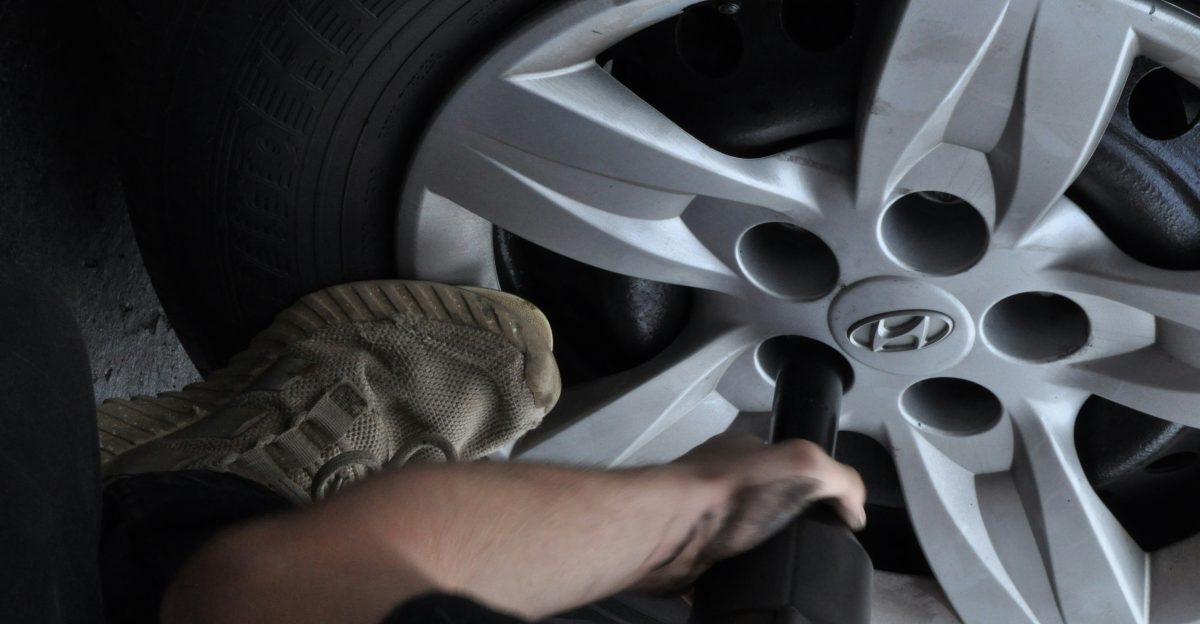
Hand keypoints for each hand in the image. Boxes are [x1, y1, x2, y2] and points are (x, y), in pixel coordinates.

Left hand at [635, 432, 866, 591]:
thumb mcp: (802, 463)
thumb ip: (838, 478)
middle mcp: (719, 481)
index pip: (787, 462)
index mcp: (743, 452)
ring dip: (763, 555)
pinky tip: (754, 589)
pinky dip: (736, 583)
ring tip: (788, 572)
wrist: (670, 531)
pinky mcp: (692, 556)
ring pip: (743, 538)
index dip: (813, 486)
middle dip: (787, 524)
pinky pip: (720, 573)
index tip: (832, 515)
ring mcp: (703, 518)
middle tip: (811, 548)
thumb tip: (856, 509)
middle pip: (764, 502)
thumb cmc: (724, 491)